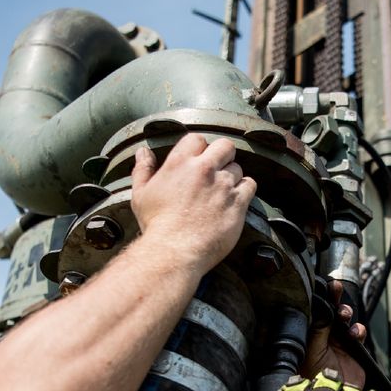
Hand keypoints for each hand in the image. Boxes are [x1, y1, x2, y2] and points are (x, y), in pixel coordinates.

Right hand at [130, 134, 256, 271]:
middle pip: (225, 146)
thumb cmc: (156, 225)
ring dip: (232, 177)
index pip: (197, 139)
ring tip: (221, 192)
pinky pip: (250, 186)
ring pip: (237, 168)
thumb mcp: (141, 194)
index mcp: (180, 163)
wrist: (174, 251)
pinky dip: (245, 190)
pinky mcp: (238, 203)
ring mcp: (223, 185)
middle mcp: (204, 170)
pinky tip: (234, 200)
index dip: (199, 148)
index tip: (197, 160)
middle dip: (222, 155)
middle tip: (217, 170)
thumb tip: (143, 152)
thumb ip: (143, 169)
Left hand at [301, 281, 366, 386]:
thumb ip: (318, 327)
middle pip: (330, 309)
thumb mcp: (311, 349)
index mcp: (309, 333)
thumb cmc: (313, 376)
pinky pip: (358, 332)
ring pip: (345, 318)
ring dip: (346, 312)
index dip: (319, 297)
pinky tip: (354, 333)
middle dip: (334, 297)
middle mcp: (323, 335)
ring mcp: (339, 341)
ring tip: (344, 314)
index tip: (322, 285)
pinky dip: (358, 329)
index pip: (314, 310)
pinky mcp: (354, 349)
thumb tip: (322, 305)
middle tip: (335, 288)